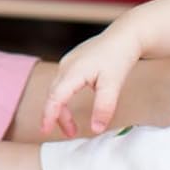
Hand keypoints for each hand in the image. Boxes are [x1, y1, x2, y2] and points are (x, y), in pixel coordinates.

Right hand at [40, 20, 143, 137]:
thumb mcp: (113, 84)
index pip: (55, 97)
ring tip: (73, 127)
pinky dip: (65, 98)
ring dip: (62, 109)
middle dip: (58, 116)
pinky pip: (63, 83)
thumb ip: (104, 107)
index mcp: (73, 71)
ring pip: (58, 90)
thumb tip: (96, 129)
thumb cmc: (118, 56)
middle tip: (70, 134)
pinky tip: (73, 105)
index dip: (49, 115)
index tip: (44, 130)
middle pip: (54, 95)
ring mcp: (68, 62)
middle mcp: (66, 66)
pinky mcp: (73, 62)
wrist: (125, 36)